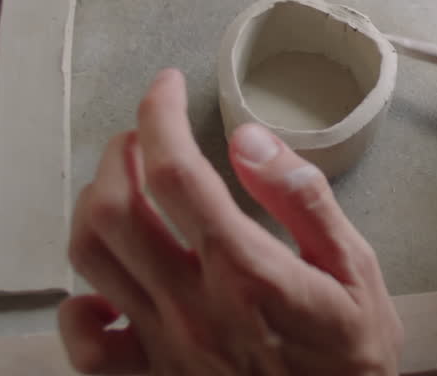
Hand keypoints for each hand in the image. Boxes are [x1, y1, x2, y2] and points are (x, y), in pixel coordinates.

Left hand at [60, 69, 401, 374]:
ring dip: (97, 203)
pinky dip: (80, 298)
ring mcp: (164, 347)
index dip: (160, 115)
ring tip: (128, 184)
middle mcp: (193, 308)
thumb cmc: (353, 355)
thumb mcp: (356, 267)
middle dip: (122, 150)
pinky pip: (83, 338)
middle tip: (148, 135)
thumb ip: (303, 199)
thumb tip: (249, 141)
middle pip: (114, 206)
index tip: (166, 88)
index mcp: (246, 273)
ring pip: (90, 257)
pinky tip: (111, 279)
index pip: (176, 173)